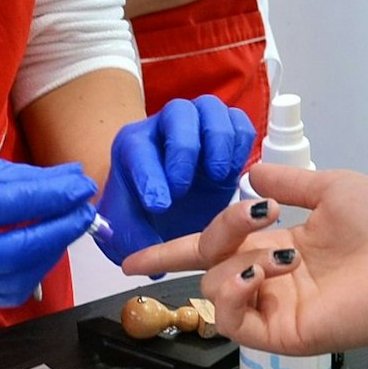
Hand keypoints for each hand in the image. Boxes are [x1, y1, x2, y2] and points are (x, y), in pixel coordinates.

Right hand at [0, 150, 97, 308]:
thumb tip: (66, 179)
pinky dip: (28, 272)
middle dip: (60, 228)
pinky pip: (2, 293)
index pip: (15, 205)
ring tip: (63, 227)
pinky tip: (38, 250)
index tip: (84, 184)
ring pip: (17, 279)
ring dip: (49, 254)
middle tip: (84, 209)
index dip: (56, 195)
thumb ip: (16, 178)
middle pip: (21, 249)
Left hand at [93, 96, 254, 263]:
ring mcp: (199, 127)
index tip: (157, 204)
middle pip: (178, 113)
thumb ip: (131, 240)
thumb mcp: (126, 231)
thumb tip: (146, 259)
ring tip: (217, 176)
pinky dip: (241, 143)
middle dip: (183, 149)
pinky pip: (239, 121)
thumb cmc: (142, 214)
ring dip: (218, 140)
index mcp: (133, 147)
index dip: (149, 175)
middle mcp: (165, 129)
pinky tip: (234, 173)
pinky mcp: (227, 137)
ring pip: (211, 109)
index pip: (137, 149)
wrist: (164, 206)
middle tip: (184, 188)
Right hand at [123, 162, 367, 353]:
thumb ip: (289, 184)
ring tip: (280, 251)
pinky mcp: (283, 332)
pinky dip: (237, 291)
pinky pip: (234, 320)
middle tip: (254, 216)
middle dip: (215, 230)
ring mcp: (275, 307)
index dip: (171, 252)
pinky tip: (264, 270)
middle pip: (206, 261)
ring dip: (235, 259)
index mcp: (278, 245)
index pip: (213, 249)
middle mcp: (270, 278)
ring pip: (213, 289)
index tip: (130, 258)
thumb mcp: (332, 188)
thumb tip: (252, 175)